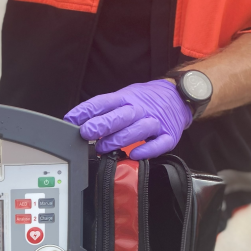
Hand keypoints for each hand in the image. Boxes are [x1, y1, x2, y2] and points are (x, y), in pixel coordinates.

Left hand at [65, 79, 192, 159]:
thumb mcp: (124, 97)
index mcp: (127, 99)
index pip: (104, 102)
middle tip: (86, 133)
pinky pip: (159, 144)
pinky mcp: (168, 135)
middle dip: (102, 124)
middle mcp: (140, 109)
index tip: (71, 119)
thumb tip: (77, 122)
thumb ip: (104, 110)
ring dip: (119, 139)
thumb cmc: (146, 100)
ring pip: (137, 130)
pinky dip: (147, 150)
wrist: (179, 96)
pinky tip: (134, 155)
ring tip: (102, 147)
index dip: (87, 110)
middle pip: (121, 115)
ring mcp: (155, 122)